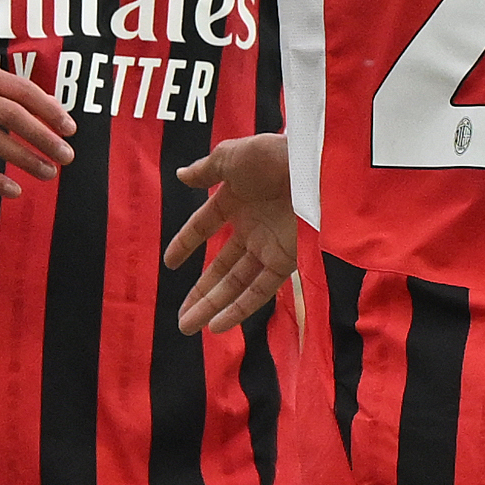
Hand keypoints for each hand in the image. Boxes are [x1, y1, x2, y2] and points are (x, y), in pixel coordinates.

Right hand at [0, 58, 74, 187]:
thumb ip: (2, 91)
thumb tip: (49, 106)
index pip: (22, 90)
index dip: (49, 110)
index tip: (70, 129)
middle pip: (12, 115)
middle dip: (43, 137)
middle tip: (67, 156)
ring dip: (25, 159)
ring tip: (48, 173)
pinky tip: (13, 190)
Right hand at [166, 133, 298, 334]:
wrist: (314, 166)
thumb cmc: (273, 156)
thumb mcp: (232, 156)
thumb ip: (206, 169)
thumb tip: (180, 175)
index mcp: (236, 200)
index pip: (205, 225)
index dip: (186, 242)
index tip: (170, 263)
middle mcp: (252, 228)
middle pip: (221, 269)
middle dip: (200, 294)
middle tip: (181, 319)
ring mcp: (269, 247)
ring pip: (236, 286)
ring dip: (212, 307)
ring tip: (189, 328)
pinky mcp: (286, 261)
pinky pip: (259, 291)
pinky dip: (239, 309)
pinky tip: (218, 326)